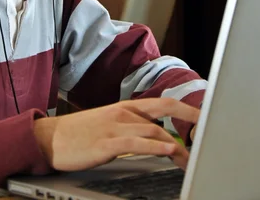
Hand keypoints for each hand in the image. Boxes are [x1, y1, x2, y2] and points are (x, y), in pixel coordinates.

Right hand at [34, 97, 198, 171]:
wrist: (51, 138)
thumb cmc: (80, 133)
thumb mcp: (110, 124)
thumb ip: (133, 126)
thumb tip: (156, 135)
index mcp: (126, 107)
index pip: (163, 102)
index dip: (185, 107)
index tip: (204, 114)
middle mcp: (124, 112)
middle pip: (164, 110)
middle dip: (189, 118)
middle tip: (208, 129)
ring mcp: (116, 126)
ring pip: (154, 131)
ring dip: (176, 145)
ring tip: (192, 157)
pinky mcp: (107, 142)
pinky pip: (136, 143)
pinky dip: (155, 147)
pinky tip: (168, 152)